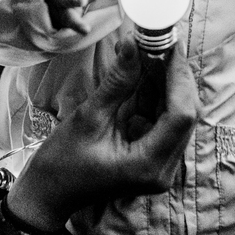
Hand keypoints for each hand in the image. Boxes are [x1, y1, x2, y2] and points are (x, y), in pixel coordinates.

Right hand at [5, 37, 199, 230]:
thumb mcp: (89, 117)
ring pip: (174, 114)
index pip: (181, 115)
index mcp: (149, 165)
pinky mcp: (151, 156)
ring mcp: (159, 164)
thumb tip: (132, 43)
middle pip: (184, 114)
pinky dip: (153, 95)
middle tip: (160, 42)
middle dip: (173, 76)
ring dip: (164, 82)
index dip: (178, 76)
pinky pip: (160, 120)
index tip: (170, 46)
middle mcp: (163, 168)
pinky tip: (143, 70)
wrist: (49, 192)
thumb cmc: (63, 162)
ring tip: (150, 49)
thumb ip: (117, 82)